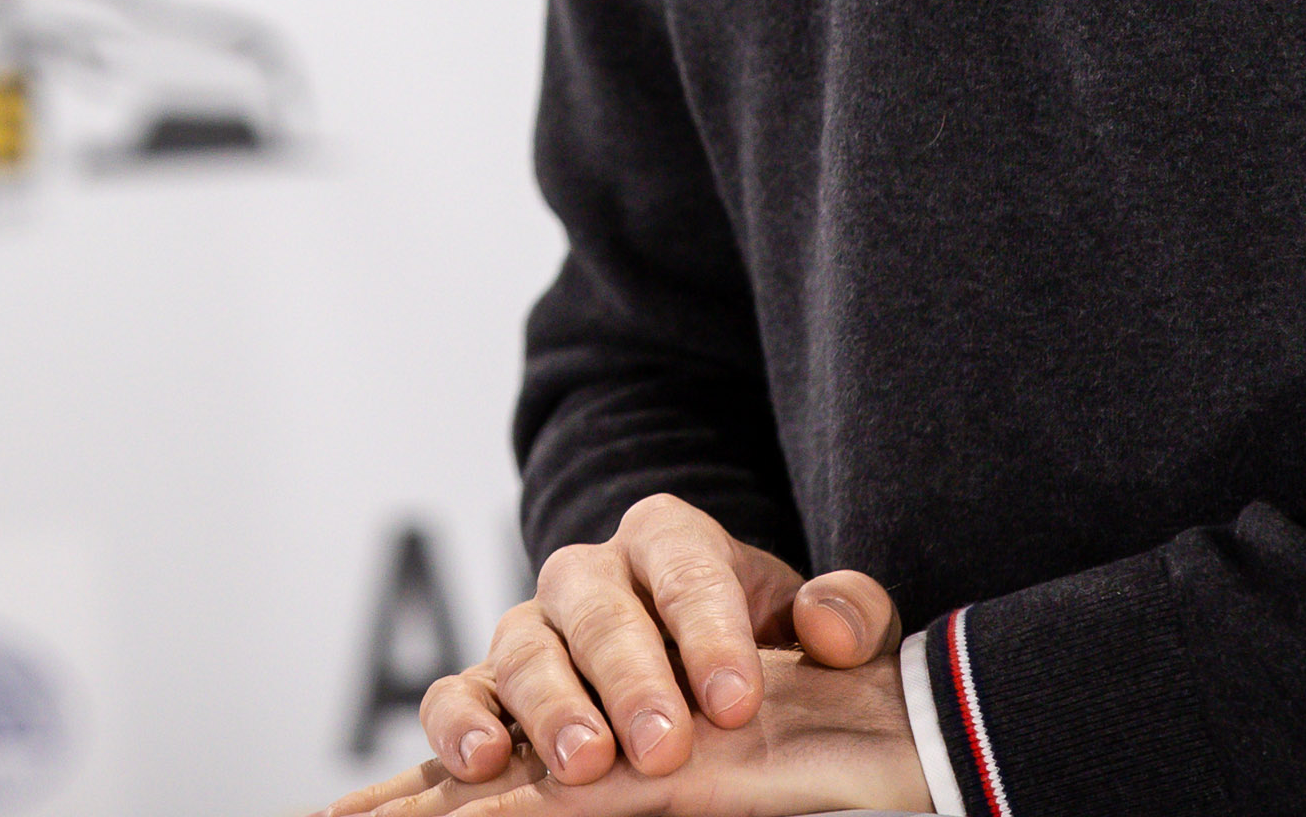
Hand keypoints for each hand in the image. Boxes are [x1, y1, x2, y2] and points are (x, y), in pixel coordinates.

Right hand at [359, 495, 899, 793]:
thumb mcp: (808, 617)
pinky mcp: (485, 683)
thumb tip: (831, 629)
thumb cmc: (749, 640)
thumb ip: (850, 613)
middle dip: (630, 678)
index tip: (737, 701)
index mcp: (668, 539)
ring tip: (585, 764)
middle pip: (599, 609)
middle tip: (663, 745)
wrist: (677, 647)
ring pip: (523, 649)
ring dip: (551, 709)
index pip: (686, 568)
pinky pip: (455, 693)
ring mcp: (529, 627)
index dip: (710, 633)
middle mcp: (588, 573)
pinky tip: (481, 764)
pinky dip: (458, 724)